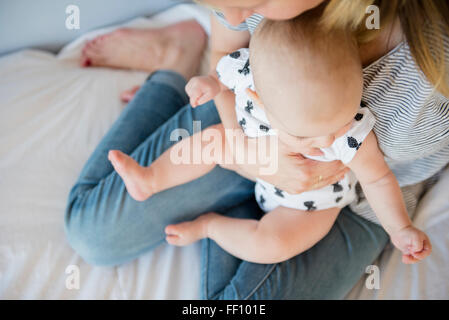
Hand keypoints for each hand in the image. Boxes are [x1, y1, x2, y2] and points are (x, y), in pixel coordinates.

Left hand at [164, 213, 216, 245]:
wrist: (209, 224)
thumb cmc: (195, 228)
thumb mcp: (181, 230)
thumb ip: (172, 230)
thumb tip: (166, 230)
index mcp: (180, 241)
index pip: (168, 239)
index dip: (168, 232)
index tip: (170, 227)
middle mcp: (183, 238)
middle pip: (173, 234)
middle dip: (172, 229)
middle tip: (173, 223)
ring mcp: (188, 233)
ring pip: (178, 230)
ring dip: (177, 225)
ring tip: (178, 220)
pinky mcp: (192, 227)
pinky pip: (183, 225)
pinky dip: (182, 223)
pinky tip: (184, 219)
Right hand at [185, 75, 220, 107]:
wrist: (214, 80)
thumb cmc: (213, 89)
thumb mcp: (211, 96)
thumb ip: (203, 100)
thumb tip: (195, 104)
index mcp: (199, 84)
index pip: (193, 95)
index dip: (193, 101)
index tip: (194, 106)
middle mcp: (194, 81)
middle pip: (190, 94)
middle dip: (194, 98)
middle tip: (202, 97)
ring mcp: (192, 80)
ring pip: (188, 91)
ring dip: (192, 95)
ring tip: (200, 94)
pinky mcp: (191, 80)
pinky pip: (188, 89)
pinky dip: (191, 92)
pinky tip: (197, 91)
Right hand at [222, 131, 349, 193]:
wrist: (243, 157)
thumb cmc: (264, 145)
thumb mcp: (287, 139)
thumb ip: (312, 140)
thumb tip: (334, 137)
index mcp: (305, 174)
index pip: (335, 165)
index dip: (345, 154)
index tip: (351, 144)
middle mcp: (302, 185)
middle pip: (332, 176)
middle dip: (343, 165)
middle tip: (353, 153)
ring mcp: (296, 189)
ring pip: (324, 182)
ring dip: (335, 172)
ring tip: (344, 162)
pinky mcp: (291, 189)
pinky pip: (313, 185)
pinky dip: (323, 177)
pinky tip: (327, 169)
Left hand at [390, 225, 431, 263]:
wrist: (397, 229)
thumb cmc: (407, 232)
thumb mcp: (416, 238)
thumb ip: (418, 247)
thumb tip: (414, 253)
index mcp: (425, 242)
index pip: (427, 252)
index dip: (422, 254)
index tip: (413, 253)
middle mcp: (420, 246)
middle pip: (421, 256)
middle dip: (415, 258)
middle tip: (407, 255)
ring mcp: (414, 249)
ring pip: (414, 258)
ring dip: (410, 259)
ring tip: (404, 257)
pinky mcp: (408, 250)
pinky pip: (409, 257)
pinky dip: (407, 259)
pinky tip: (404, 258)